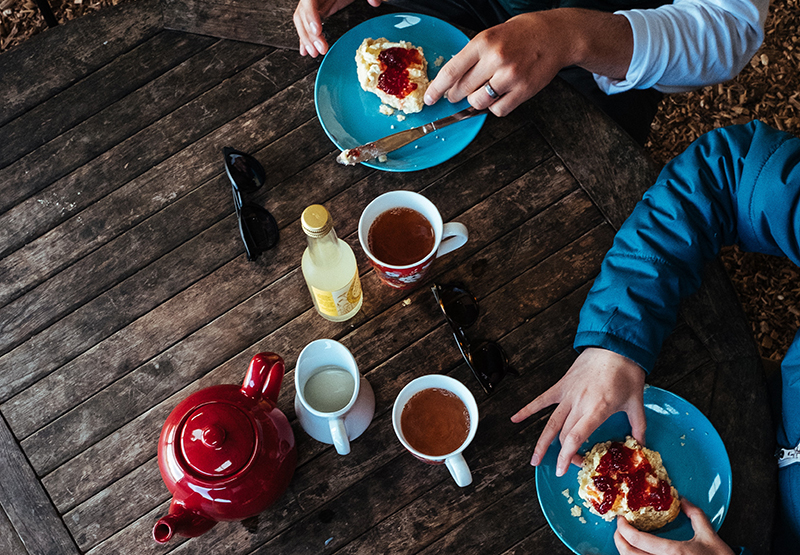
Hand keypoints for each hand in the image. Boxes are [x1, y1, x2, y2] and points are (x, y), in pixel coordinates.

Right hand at [293, 0, 382, 56]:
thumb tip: (375, 2)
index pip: (309, 1)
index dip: (310, 15)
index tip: (317, 30)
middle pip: (303, 14)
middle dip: (310, 34)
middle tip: (320, 49)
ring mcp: (314, 3)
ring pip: (302, 21)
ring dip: (307, 39)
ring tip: (314, 53)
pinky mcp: (318, 9)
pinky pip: (307, 24)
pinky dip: (306, 37)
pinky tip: (305, 50)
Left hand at [424, 9, 631, 115]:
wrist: (556, 35)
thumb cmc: (522, 34)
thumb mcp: (492, 35)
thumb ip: (472, 55)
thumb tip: (451, 79)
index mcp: (484, 42)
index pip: (452, 71)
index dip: (437, 89)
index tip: (430, 98)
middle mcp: (496, 59)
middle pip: (463, 90)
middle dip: (456, 96)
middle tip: (457, 95)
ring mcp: (510, 77)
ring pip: (479, 103)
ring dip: (476, 102)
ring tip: (482, 92)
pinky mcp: (523, 91)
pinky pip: (498, 110)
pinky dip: (495, 107)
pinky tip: (499, 95)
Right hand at [510, 348, 645, 475]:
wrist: (615, 345)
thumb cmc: (626, 372)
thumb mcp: (636, 402)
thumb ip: (638, 426)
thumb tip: (641, 445)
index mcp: (596, 409)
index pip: (575, 437)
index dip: (568, 456)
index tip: (565, 470)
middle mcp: (578, 403)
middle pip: (563, 435)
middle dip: (564, 454)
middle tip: (568, 466)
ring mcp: (568, 394)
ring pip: (550, 423)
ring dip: (541, 443)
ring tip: (534, 460)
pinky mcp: (562, 386)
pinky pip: (542, 400)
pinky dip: (527, 409)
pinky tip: (515, 419)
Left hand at [615, 499, 734, 554]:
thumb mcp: (710, 536)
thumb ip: (695, 515)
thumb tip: (683, 500)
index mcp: (674, 553)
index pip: (637, 540)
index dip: (623, 528)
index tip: (621, 520)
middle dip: (618, 540)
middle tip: (619, 530)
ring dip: (625, 552)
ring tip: (626, 542)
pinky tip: (637, 553)